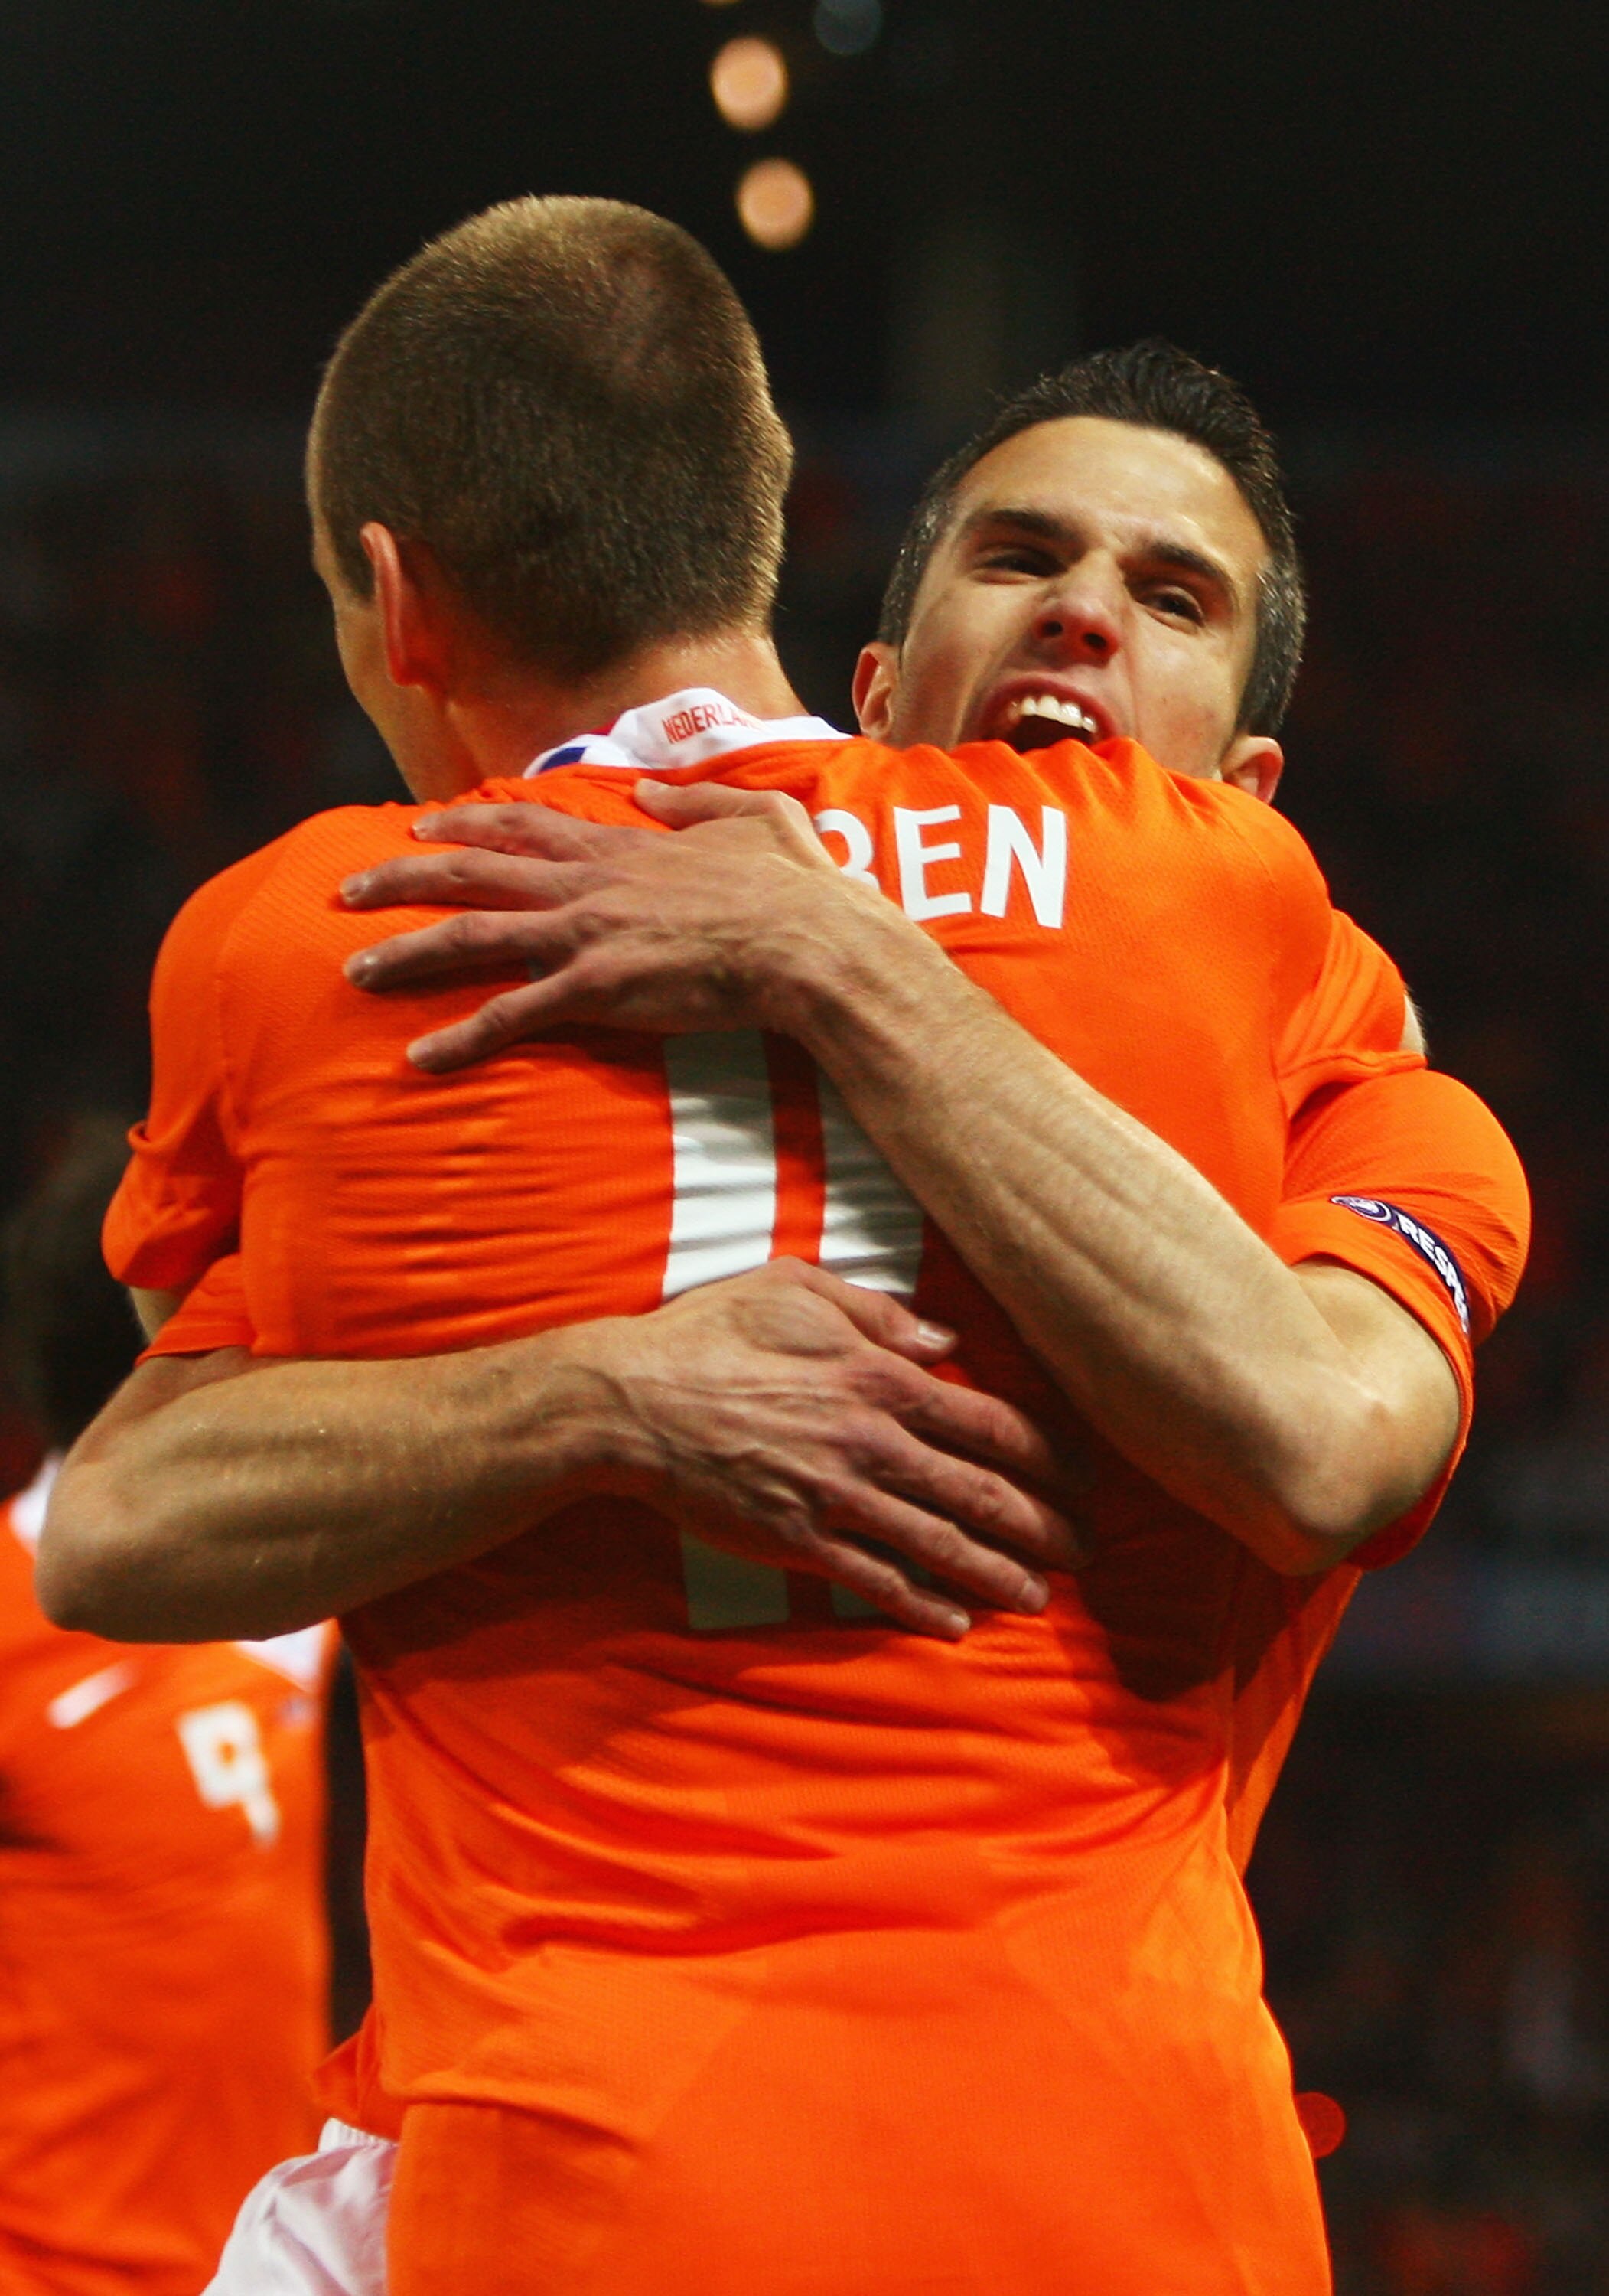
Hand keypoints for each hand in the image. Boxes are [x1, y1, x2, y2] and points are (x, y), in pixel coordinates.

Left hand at [339, 780, 887, 1070]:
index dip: (463, 824)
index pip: (522, 827)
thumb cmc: (797, 890)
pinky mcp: (597, 990)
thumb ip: (695, 802)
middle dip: (400, 880)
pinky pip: (512, 1016)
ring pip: (472, 938)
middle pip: (472, 874)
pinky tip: (421, 1057)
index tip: (418, 827)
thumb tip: (652, 793)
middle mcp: (588, 886)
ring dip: (407, 954)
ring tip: (354, 973)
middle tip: (346, 890)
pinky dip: (461, 1037)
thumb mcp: (755, 818)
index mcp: (621, 850)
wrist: (811, 945)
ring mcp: (586, 936)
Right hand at [575, 1258, 1085, 1639]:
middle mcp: (872, 1442)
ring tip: (1039, 1598)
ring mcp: (836, 1497)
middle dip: (1044, 1526)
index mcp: (879, 1376)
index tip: (1084, 1477)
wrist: (629, 1404)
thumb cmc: (708, 1334)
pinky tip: (955, 1624)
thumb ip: (877, 1311)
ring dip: (998, 1575)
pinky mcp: (797, 1542)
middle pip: (983, 1493)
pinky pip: (874, 1581)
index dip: (1049, 1455)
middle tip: (1085, 1550)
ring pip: (941, 1545)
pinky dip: (920, 1605)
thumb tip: (944, 1341)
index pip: (991, 1423)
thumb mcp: (794, 1286)